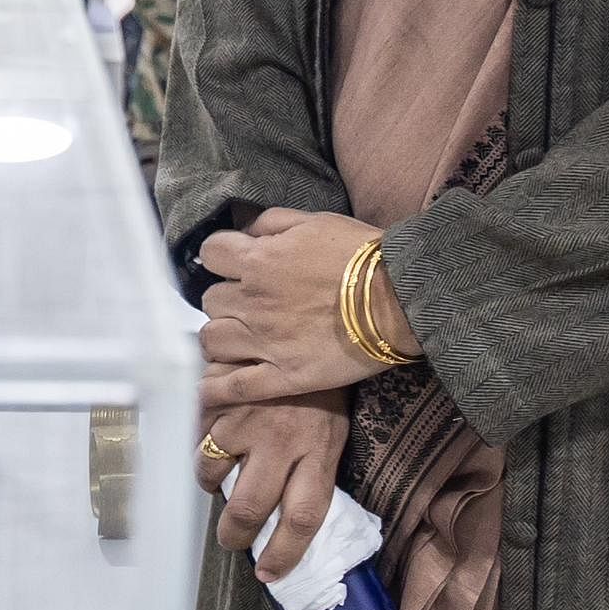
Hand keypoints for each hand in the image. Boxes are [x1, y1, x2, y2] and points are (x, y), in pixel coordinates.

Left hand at [197, 204, 396, 409]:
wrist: (401, 298)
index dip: (222, 257)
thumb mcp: (316, 221)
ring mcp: (265, 342)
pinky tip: (206, 389)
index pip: (211, 254)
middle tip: (249, 302)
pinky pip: (233, 387)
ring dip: (222, 336)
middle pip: (211, 300)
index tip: (235, 262)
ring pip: (212, 341)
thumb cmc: (364, 256)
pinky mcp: (283, 376)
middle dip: (227, 298)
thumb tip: (246, 230)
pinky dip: (214, 389)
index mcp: (258, 261)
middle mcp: (253, 301)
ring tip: (239, 337)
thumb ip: (272, 223)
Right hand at [204, 396, 351, 580]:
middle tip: (230, 539)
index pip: (302, 518)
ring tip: (215, 478)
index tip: (268, 573)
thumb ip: (311, 469)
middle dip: (234, 533)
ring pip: (211, 470)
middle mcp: (279, 443)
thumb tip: (284, 510)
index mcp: (317, 454)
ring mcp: (244, 419)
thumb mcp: (334, 433)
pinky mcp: (218, 396)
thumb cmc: (325, 386)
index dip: (282, 553)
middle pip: (251, 507)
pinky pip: (194, 432)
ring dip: (208, 482)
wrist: (314, 325)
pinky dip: (194, 441)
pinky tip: (205, 436)